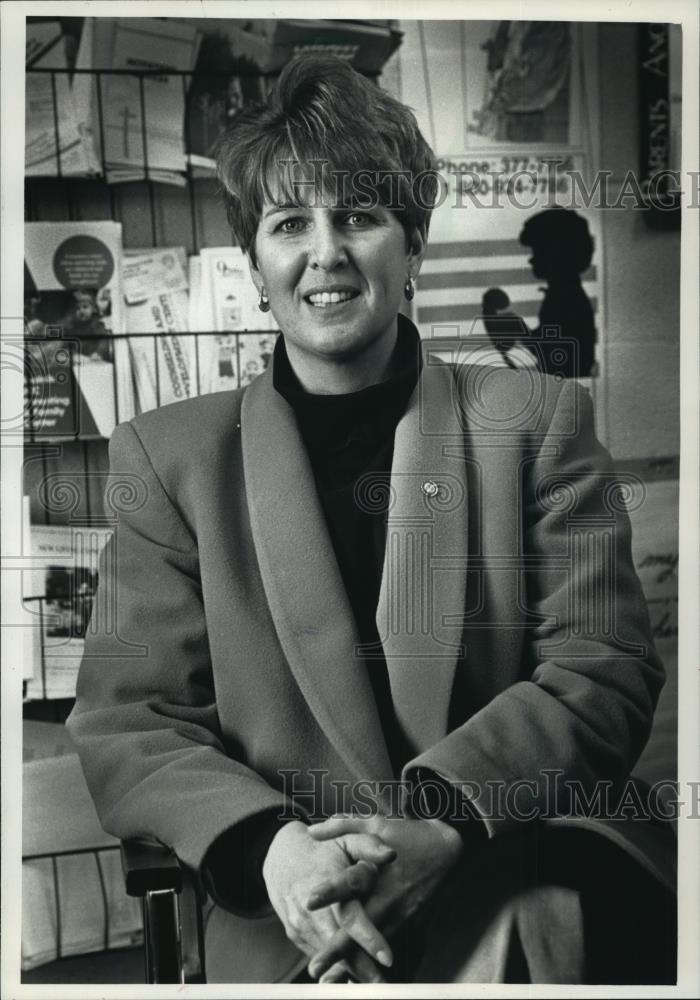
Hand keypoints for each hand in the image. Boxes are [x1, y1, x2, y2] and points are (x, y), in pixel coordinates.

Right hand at [262, 820, 395, 981]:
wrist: (279, 856)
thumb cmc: (321, 849)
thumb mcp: (345, 839)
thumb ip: (369, 846)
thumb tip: (391, 854)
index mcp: (328, 885)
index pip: (350, 917)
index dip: (369, 938)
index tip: (388, 958)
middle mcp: (311, 910)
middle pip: (339, 946)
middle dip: (362, 969)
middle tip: (384, 986)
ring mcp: (300, 925)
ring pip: (327, 955)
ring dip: (349, 973)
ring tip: (372, 986)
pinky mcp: (295, 934)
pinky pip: (317, 954)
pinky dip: (333, 968)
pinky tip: (352, 978)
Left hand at [305, 814, 462, 981]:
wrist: (447, 851)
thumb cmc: (407, 834)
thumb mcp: (376, 823)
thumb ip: (342, 826)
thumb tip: (311, 831)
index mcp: (376, 870)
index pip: (349, 882)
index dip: (329, 891)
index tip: (308, 901)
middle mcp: (386, 896)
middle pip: (358, 926)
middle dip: (336, 949)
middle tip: (314, 968)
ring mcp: (397, 913)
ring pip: (371, 943)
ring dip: (350, 963)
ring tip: (328, 982)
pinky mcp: (405, 922)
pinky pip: (382, 944)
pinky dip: (366, 961)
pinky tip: (352, 978)